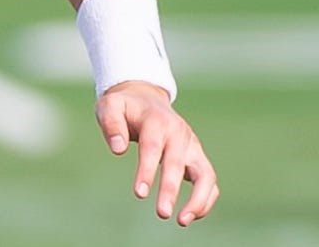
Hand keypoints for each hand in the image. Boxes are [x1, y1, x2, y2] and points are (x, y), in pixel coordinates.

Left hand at [98, 81, 218, 226]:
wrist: (144, 97)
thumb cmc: (124, 105)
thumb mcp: (109, 105)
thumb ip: (111, 124)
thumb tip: (118, 149)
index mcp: (156, 120)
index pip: (153, 147)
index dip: (147, 171)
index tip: (139, 193)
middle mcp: (179, 133)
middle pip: (177, 163)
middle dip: (170, 189)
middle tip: (162, 214)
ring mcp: (192, 145)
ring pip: (205, 174)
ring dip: (198, 199)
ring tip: (182, 221)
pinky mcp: (197, 157)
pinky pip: (209, 180)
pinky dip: (205, 199)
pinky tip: (189, 216)